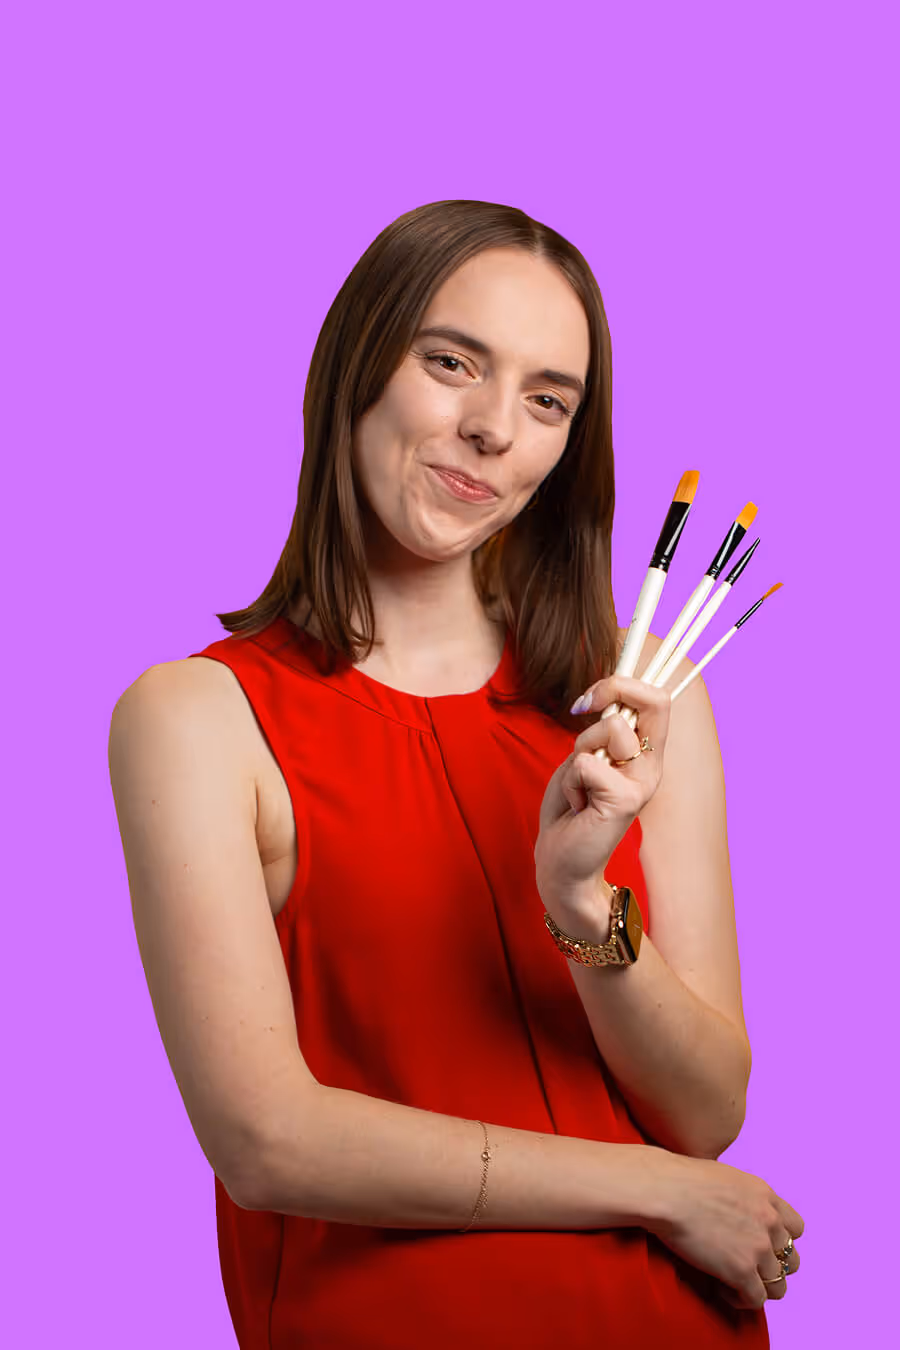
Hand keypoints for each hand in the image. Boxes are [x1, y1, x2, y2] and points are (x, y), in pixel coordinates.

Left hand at [534, 675, 670, 913]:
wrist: (562, 861)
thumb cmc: (571, 807)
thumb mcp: (587, 757)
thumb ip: (601, 731)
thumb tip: (604, 693)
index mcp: (647, 754)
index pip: (659, 699)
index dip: (625, 682)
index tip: (590, 698)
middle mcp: (652, 767)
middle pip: (653, 700)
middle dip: (610, 690)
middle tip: (581, 709)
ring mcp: (642, 784)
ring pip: (610, 730)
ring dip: (580, 750)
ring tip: (580, 785)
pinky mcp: (624, 800)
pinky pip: (586, 764)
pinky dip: (570, 781)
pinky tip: (578, 805)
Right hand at [650, 1152, 803, 1310]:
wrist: (665, 1190)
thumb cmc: (681, 1179)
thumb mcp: (726, 1177)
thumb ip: (743, 1196)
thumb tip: (735, 1210)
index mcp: (766, 1195)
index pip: (796, 1228)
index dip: (780, 1241)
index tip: (762, 1245)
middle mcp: (769, 1221)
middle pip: (792, 1260)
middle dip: (773, 1267)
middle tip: (748, 1267)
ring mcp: (758, 1247)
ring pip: (778, 1285)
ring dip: (758, 1287)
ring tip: (736, 1284)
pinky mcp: (742, 1271)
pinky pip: (756, 1299)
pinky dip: (742, 1300)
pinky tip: (723, 1290)